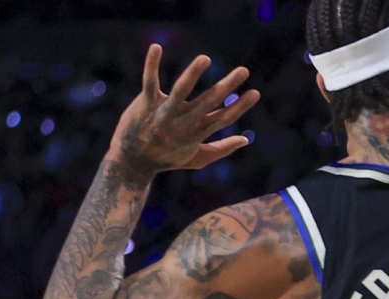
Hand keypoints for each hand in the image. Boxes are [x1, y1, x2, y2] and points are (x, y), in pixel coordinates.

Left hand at [110, 46, 259, 178]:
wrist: (133, 161)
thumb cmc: (167, 158)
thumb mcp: (198, 158)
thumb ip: (222, 148)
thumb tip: (246, 139)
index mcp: (199, 132)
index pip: (225, 117)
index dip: (241, 105)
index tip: (255, 92)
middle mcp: (184, 121)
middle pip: (209, 101)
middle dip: (228, 86)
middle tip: (244, 70)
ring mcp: (165, 112)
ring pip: (181, 90)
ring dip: (193, 73)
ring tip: (205, 58)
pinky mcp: (146, 103)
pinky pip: (149, 81)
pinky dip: (152, 64)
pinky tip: (156, 47)